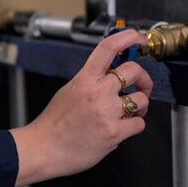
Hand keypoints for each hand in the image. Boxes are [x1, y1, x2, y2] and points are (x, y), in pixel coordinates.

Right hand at [10, 29, 152, 186]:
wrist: (43, 149)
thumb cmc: (54, 123)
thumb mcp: (69, 91)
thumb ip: (90, 80)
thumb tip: (111, 73)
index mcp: (84, 79)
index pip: (108, 48)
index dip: (128, 38)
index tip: (138, 39)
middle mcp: (97, 92)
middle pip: (134, 70)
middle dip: (144, 79)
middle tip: (141, 87)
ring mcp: (106, 112)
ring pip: (141, 99)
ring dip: (140, 106)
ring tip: (128, 113)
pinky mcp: (113, 132)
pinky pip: (139, 124)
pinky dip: (134, 126)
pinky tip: (122, 128)